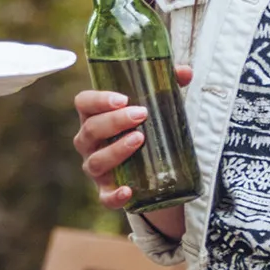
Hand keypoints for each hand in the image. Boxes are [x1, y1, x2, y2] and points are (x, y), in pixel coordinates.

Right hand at [73, 71, 192, 210]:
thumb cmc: (144, 129)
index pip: (83, 103)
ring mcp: (95, 168)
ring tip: (140, 139)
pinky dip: (114, 195)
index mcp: (94, 117)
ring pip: (95, 161)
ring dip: (116, 150)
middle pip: (90, 129)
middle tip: (141, 114)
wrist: (149, 169)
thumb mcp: (155, 107)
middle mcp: (89, 142)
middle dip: (114, 121)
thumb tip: (185, 72)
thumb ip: (167, 87)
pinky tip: (128, 190)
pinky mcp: (105, 192)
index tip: (123, 98)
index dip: (98, 99)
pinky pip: (104, 197)